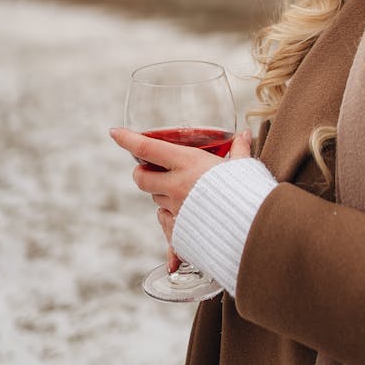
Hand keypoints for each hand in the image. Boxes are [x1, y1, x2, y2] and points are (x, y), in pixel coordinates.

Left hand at [109, 126, 252, 271]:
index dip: (127, 139)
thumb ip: (239, 150)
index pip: (148, 148)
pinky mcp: (179, 232)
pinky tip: (180, 222)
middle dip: (141, 172)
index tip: (114, 132)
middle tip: (150, 168)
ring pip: (155, 200)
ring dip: (161, 194)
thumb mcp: (242, 166)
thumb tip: (244, 135)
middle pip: (141, 177)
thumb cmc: (246, 192)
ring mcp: (176, 210)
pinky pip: (166, 225)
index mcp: (188, 163)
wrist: (250, 229)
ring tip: (179, 192)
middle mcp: (176, 185)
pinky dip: (171, 221)